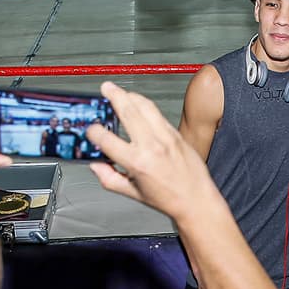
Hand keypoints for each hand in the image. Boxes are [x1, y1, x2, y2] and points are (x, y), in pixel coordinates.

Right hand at [87, 81, 219, 221]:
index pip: (107, 140)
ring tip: (120, 91)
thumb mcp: (133, 193)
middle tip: (105, 88)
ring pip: (145, 106)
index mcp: (137, 163)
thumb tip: (96, 166)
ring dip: (130, 95)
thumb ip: (110, 178)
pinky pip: (157, 113)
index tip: (91, 131)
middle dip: (114, 96)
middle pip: (128, 111)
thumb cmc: (169, 199)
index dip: (94, 133)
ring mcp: (166, 137)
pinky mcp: (176, 134)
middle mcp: (152, 146)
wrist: (197, 200)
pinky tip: (138, 104)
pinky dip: (145, 105)